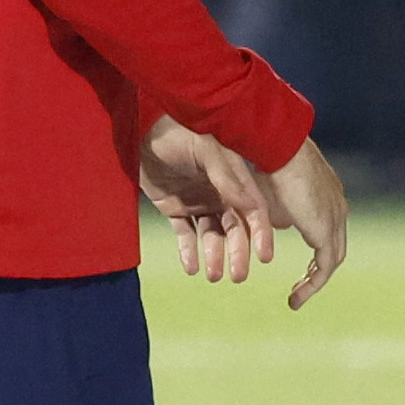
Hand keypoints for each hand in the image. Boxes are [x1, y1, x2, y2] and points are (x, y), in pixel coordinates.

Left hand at [140, 116, 280, 284]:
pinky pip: (185, 234)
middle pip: (234, 229)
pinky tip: (191, 268)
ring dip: (214, 256)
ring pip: (212, 235)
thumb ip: (227, 177)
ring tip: (211, 275)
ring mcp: (198, 201)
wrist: (139, 128)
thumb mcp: (206, 150)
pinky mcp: (174, 208)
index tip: (264, 257)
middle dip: (237, 253)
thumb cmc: (177, 132)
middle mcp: (220, 193)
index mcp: (234, 178)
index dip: (261, 233)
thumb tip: (250, 206)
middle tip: (238, 277)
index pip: (253, 210)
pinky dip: (189, 252)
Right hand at [267, 136, 350, 307]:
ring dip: (313, 282)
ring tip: (295, 300)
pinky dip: (311, 285)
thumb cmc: (266, 162)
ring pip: (331, 260)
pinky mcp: (326, 231)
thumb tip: (276, 227)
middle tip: (299, 288)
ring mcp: (335, 218)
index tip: (297, 265)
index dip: (313, 248)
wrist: (278, 149)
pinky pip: (325, 267)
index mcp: (327, 195)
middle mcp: (337, 206)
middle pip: (333, 246)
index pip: (326, 228)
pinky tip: (294, 298)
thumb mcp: (268, 192)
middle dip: (316, 270)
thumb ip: (274, 211)